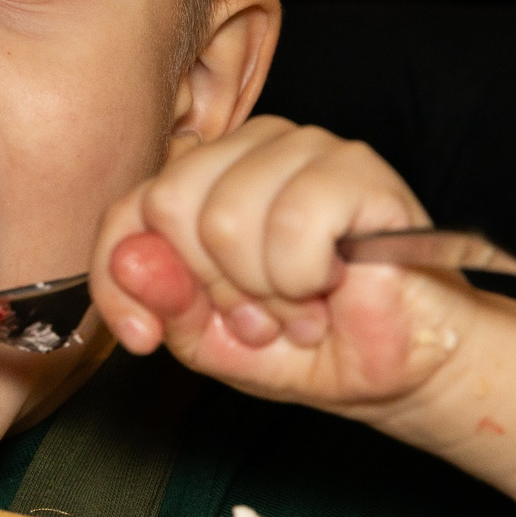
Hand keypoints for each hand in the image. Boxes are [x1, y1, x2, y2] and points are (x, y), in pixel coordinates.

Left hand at [89, 118, 475, 414]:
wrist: (395, 367)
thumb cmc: (305, 343)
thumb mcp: (210, 340)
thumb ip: (164, 301)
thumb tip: (129, 260)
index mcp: (202, 182)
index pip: (129, 209)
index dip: (120, 281)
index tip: (143, 337)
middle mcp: (247, 151)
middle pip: (170, 204)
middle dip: (212, 288)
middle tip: (259, 318)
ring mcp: (303, 149)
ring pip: (225, 216)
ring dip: (265, 292)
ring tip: (301, 308)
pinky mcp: (355, 167)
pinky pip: (290, 222)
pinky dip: (304, 277)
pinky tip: (331, 286)